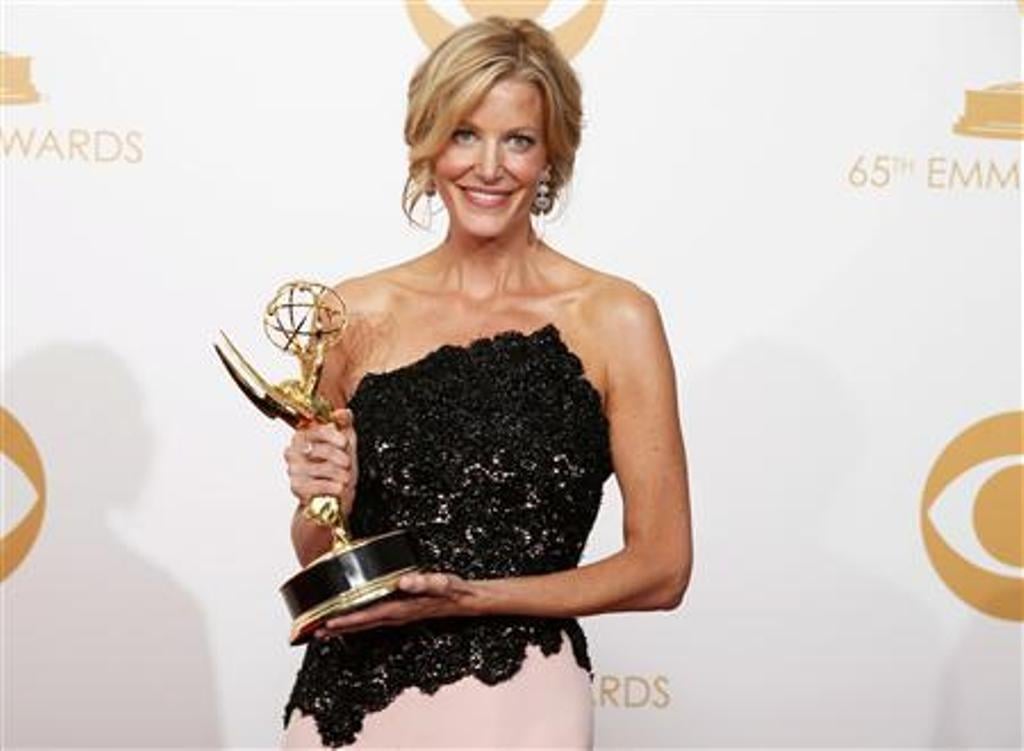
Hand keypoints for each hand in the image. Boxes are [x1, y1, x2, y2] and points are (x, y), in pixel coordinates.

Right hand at [284, 407, 357, 517]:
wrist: (333, 495)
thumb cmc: (337, 467)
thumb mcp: (345, 443)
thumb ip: (344, 424)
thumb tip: (342, 413)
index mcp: (303, 436)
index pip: (317, 430)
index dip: (333, 436)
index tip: (344, 443)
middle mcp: (293, 451)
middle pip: (321, 450)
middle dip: (341, 458)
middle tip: (347, 464)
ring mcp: (293, 470)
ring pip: (323, 468)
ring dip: (341, 474)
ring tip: (345, 478)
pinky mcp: (296, 487)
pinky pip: (319, 485)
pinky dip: (333, 487)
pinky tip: (338, 487)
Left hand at [314, 572, 479, 636]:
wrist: (464, 600)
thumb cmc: (452, 591)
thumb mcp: (441, 583)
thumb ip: (423, 582)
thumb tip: (404, 582)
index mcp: (401, 608)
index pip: (368, 616)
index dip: (346, 620)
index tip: (326, 623)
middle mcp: (396, 615)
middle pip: (361, 624)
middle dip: (338, 628)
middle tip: (314, 632)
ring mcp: (397, 616)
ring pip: (365, 624)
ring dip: (345, 627)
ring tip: (324, 630)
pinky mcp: (399, 612)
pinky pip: (373, 619)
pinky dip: (358, 621)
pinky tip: (350, 619)